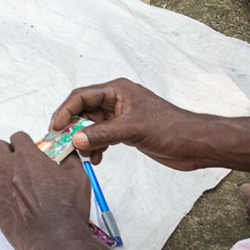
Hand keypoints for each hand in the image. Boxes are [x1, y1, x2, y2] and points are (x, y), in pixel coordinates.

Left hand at [0, 131, 94, 249]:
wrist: (55, 240)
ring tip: (7, 175)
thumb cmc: (66, 212)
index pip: (18, 137)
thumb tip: (68, 153)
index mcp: (28, 157)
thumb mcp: (78, 178)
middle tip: (17, 160)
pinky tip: (8, 196)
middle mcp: (8, 168)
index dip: (24, 142)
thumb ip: (70, 160)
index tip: (28, 148)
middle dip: (8, 151)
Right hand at [48, 79, 214, 171]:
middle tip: (63, 144)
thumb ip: (102, 134)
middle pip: (83, 111)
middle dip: (73, 128)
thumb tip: (75, 140)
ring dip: (85, 141)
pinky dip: (96, 147)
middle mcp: (116, 101)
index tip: (55, 128)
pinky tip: (97, 158)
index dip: (65, 111)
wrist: (194, 144)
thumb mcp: (132, 130)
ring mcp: (120, 117)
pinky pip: (102, 137)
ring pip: (91, 127)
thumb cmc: (171, 128)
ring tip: (84, 156)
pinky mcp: (126, 131)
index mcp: (117, 90)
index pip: (81, 96)